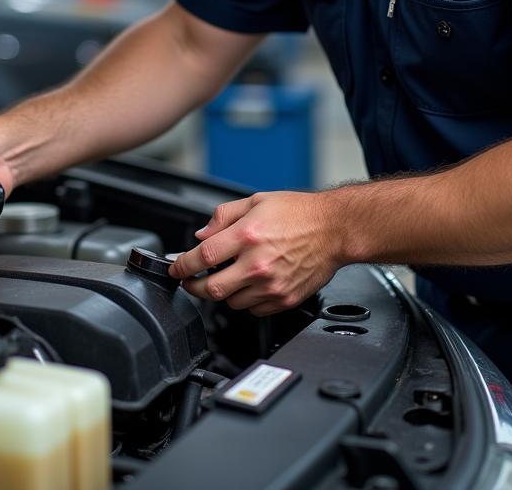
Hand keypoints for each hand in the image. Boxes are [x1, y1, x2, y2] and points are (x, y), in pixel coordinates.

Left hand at [167, 191, 340, 315]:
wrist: (335, 229)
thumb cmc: (299, 213)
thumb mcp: (256, 201)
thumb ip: (223, 217)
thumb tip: (201, 234)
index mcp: (247, 235)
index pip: (202, 256)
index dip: (183, 265)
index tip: (176, 268)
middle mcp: (257, 263)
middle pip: (211, 289)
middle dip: (194, 287)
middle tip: (191, 281)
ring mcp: (271, 285)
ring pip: (231, 302)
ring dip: (222, 293)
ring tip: (229, 277)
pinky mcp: (284, 299)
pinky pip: (253, 309)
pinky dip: (246, 300)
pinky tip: (251, 284)